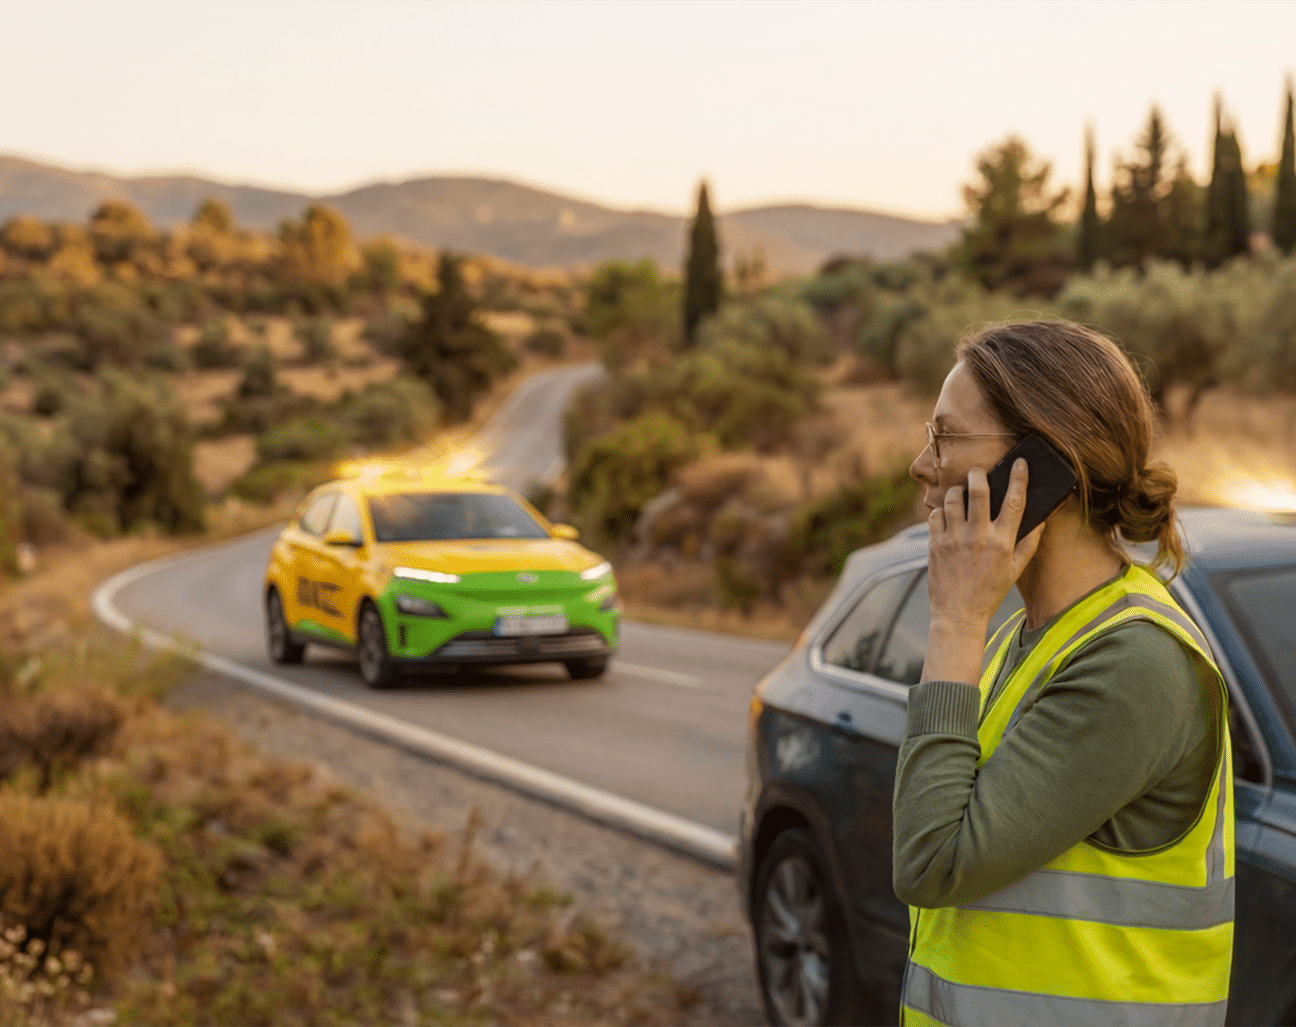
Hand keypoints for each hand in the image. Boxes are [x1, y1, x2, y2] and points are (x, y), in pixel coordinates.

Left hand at [921, 459, 1044, 683]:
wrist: (958, 615)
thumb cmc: (990, 593)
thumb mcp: (1015, 570)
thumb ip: (1029, 544)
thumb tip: (1040, 521)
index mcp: (1003, 542)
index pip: (1015, 502)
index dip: (1019, 478)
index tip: (1020, 463)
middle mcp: (979, 537)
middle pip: (979, 490)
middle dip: (978, 474)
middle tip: (978, 471)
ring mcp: (954, 539)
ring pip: (953, 498)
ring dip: (957, 491)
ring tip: (960, 494)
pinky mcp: (935, 544)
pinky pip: (935, 514)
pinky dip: (941, 511)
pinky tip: (947, 516)